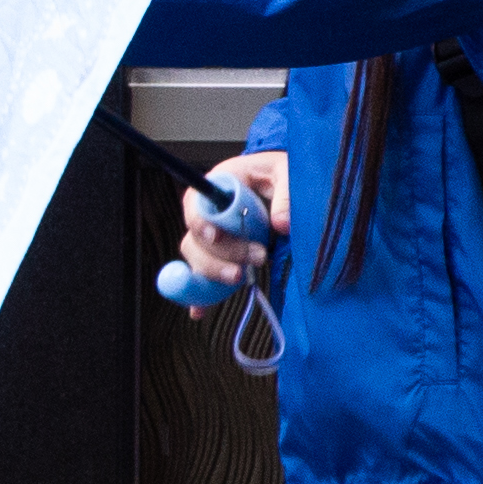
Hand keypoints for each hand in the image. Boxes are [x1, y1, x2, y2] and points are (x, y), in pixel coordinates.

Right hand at [178, 151, 288, 291]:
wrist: (283, 183)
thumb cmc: (281, 172)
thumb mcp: (287, 172)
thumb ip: (286, 195)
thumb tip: (282, 225)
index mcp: (218, 185)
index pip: (196, 204)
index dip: (201, 223)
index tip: (216, 236)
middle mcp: (208, 213)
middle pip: (195, 239)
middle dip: (222, 255)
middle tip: (258, 257)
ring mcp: (213, 237)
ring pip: (197, 260)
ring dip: (216, 273)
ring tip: (242, 278)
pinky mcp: (222, 255)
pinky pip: (203, 276)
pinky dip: (200, 295)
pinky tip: (199, 311)